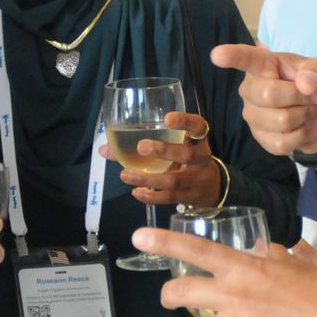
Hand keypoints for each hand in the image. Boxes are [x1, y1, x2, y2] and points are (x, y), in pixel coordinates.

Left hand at [101, 111, 221, 209]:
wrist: (212, 188)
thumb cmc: (186, 161)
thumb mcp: (175, 148)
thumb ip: (143, 144)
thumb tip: (104, 148)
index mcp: (198, 141)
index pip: (198, 127)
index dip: (185, 121)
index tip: (167, 118)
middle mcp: (201, 159)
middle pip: (186, 154)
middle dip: (164, 150)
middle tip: (141, 146)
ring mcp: (197, 180)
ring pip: (175, 180)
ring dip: (148, 178)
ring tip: (125, 174)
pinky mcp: (191, 198)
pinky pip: (171, 198)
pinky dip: (152, 196)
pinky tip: (136, 192)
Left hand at [139, 226, 316, 316]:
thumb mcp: (293, 263)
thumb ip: (267, 256)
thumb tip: (257, 250)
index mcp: (244, 268)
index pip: (196, 250)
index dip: (164, 242)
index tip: (139, 237)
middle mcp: (233, 296)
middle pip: (179, 293)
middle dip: (170, 296)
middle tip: (173, 298)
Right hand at [210, 43, 316, 156]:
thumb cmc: (313, 85)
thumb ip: (316, 70)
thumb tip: (306, 84)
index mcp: (262, 66)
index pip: (245, 58)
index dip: (231, 56)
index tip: (217, 55)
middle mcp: (250, 89)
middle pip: (269, 95)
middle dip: (300, 97)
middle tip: (312, 96)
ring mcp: (252, 115)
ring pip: (280, 121)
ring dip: (304, 116)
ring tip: (307, 110)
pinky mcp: (260, 138)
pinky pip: (282, 142)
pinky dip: (300, 136)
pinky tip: (300, 127)